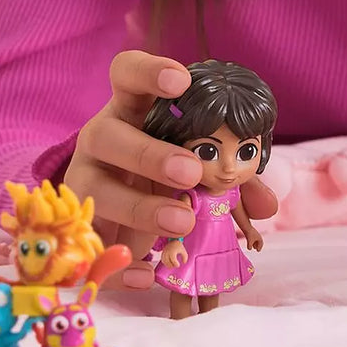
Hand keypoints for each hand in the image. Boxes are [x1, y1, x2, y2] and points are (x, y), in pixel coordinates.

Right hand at [64, 51, 277, 291]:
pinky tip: (147, 274)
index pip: (126, 74)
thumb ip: (231, 178)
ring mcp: (83, 183)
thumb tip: (267, 204)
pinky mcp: (78, 228)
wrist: (114, 213)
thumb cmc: (161, 174)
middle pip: (107, 135)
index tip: (181, 83)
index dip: (148, 72)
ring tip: (182, 221)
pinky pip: (89, 246)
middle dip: (148, 154)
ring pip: (93, 190)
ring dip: (138, 207)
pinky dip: (116, 264)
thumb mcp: (194, 167)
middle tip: (191, 171)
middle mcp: (99, 140)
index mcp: (129, 110)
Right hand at [159, 241, 187, 268]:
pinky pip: (162, 259)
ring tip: (172, 265)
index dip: (176, 264)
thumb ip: (185, 257)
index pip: (173, 260)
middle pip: (168, 262)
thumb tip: (184, 262)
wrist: (173, 240)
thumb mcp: (183, 251)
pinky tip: (169, 263)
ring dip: (168, 265)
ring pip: (164, 261)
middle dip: (172, 265)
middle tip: (175, 265)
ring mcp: (164, 252)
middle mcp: (167, 252)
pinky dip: (165, 263)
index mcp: (173, 251)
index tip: (178, 265)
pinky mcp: (162, 252)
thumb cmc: (179, 246)